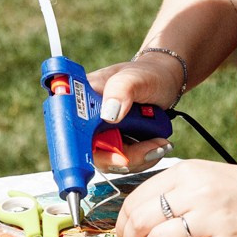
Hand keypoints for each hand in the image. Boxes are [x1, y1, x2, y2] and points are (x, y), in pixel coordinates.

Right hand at [88, 51, 183, 173]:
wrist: (165, 83)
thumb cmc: (148, 74)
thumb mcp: (136, 78)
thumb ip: (121, 89)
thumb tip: (108, 114)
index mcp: (82, 99)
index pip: (71, 131)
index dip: (87, 151)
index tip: (118, 156)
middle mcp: (88, 119)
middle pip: (92, 153)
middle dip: (123, 158)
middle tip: (149, 149)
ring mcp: (102, 133)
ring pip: (110, 162)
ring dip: (137, 159)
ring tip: (158, 143)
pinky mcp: (116, 144)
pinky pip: (123, 162)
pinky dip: (142, 159)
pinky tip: (156, 145)